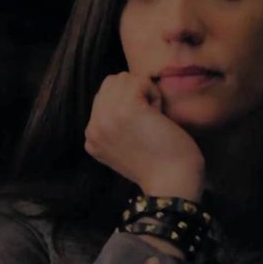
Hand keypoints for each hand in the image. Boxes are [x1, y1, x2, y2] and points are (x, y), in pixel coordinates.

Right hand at [84, 71, 204, 200]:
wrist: (172, 184)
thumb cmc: (158, 167)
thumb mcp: (122, 148)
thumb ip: (113, 126)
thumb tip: (119, 97)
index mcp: (91, 137)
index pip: (102, 96)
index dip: (126, 103)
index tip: (140, 127)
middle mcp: (93, 127)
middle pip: (110, 83)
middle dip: (133, 93)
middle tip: (149, 119)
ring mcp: (107, 117)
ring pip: (123, 78)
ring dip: (143, 92)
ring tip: (153, 117)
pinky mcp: (127, 109)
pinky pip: (139, 81)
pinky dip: (154, 93)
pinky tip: (159, 115)